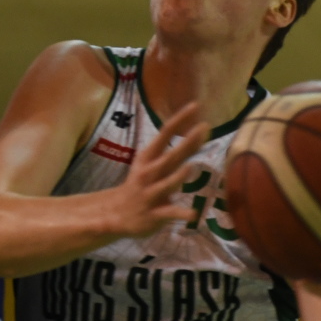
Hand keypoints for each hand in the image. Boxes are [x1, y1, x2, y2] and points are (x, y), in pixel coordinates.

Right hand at [102, 103, 209, 237]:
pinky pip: (169, 213)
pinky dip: (181, 213)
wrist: (116, 214)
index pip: (165, 133)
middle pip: (169, 157)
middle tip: (203, 128)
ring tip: (189, 167)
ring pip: (165, 184)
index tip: (195, 105)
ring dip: (176, 176)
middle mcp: (149, 173)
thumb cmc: (142, 183)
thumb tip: (204, 131)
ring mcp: (150, 194)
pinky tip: (194, 214)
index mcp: (149, 157)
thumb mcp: (156, 164)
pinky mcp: (154, 214)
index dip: (180, 119)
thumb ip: (181, 152)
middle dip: (185, 144)